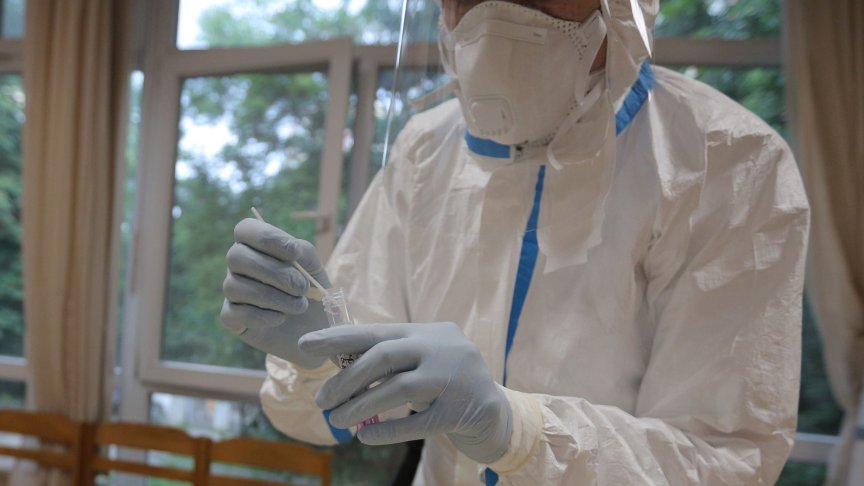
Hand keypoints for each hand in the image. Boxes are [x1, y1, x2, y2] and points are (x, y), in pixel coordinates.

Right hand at [221, 218, 329, 368]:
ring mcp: (232, 292)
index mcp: (256, 246)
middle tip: (302, 287)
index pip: (245, 229)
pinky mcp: (232, 318)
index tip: (294, 252)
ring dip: (274, 297)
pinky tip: (281, 318)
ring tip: (300, 306)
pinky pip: (233, 313)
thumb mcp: (315, 267)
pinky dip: (262, 316)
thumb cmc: (312, 290)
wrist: (315, 327)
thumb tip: (292, 248)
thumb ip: (305, 252)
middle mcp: (239, 266)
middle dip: (274, 272)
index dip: (267, 237)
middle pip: (236, 256)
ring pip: (234, 286)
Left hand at [299, 322, 512, 463]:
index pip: (377, 331)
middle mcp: (443, 347)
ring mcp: (454, 378)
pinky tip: (365, 437)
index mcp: (429, 332)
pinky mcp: (462, 410)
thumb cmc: (447, 387)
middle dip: (346, 378)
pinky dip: (387, 430)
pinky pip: (417, 423)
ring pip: (398, 389)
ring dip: (361, 406)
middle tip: (320, 398)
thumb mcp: (422, 365)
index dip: (339, 338)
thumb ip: (390, 362)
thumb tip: (337, 370)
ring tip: (336, 420)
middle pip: (384, 356)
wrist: (497, 415)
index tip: (306, 345)